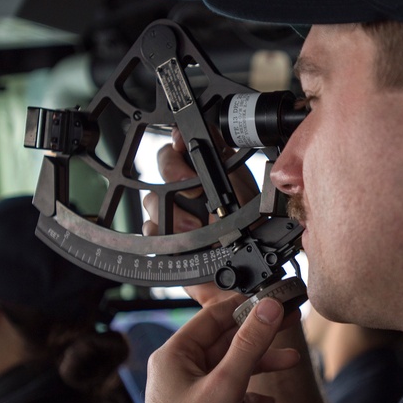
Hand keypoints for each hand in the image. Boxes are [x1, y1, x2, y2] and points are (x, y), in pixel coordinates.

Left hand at [98, 295, 298, 402]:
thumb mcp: (226, 385)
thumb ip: (249, 344)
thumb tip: (266, 307)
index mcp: (174, 355)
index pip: (213, 315)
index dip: (246, 305)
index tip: (274, 299)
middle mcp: (178, 371)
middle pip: (224, 341)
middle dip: (258, 335)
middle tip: (289, 323)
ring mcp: (188, 395)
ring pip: (229, 369)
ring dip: (259, 365)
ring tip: (291, 362)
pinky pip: (228, 396)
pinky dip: (249, 395)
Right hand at [142, 129, 260, 305]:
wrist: (247, 268)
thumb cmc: (253, 230)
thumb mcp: (247, 190)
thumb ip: (226, 161)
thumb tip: (209, 133)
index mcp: (210, 169)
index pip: (183, 140)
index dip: (179, 139)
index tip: (184, 145)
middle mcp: (189, 186)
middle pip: (162, 162)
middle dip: (173, 172)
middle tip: (192, 187)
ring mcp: (175, 210)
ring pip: (152, 197)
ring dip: (171, 210)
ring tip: (195, 226)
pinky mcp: (166, 236)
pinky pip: (149, 229)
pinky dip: (162, 234)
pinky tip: (183, 240)